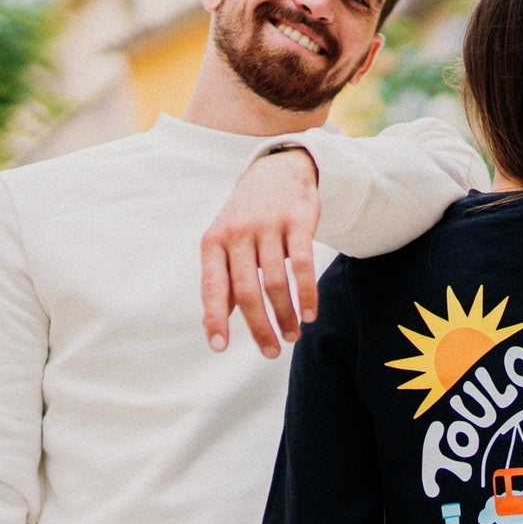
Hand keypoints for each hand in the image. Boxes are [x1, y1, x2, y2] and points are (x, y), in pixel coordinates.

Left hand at [201, 147, 319, 356]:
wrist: (277, 171)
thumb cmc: (247, 218)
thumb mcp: (225, 243)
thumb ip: (221, 281)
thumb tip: (212, 326)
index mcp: (214, 242)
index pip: (213, 287)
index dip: (215, 318)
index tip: (220, 346)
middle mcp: (237, 232)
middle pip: (248, 291)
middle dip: (260, 327)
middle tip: (271, 352)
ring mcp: (268, 225)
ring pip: (276, 282)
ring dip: (286, 315)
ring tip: (292, 334)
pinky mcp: (297, 220)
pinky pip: (303, 264)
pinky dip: (307, 293)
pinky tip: (310, 312)